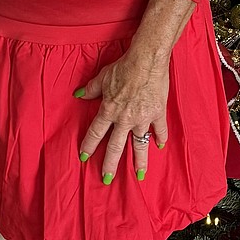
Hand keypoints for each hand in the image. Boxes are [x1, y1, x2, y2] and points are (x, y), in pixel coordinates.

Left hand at [76, 41, 169, 182]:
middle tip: (107, 179)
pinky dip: (160, 138)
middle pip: (116, 146)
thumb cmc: (124, 67)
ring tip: (138, 175)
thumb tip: (79, 94)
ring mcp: (142, 118)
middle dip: (110, 164)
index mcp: (109, 110)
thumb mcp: (103, 77)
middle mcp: (125, 119)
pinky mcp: (157, 113)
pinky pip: (159, 130)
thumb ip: (91, 89)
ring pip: (139, 144)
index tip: (84, 157)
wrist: (147, 61)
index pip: (96, 133)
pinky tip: (159, 146)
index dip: (89, 145)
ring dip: (138, 161)